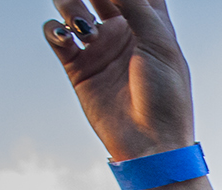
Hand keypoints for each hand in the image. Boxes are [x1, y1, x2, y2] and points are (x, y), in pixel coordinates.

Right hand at [44, 1, 194, 161]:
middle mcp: (123, 32)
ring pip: (72, 6)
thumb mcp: (160, 45)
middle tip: (91, 0)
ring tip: (83, 26)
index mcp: (150, 25)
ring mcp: (100, 48)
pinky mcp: (79, 67)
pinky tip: (68, 36)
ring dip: (69, 4)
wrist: (151, 144)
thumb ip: (137, 6)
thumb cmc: (166, 98)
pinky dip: (55, 28)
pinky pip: (56, 34)